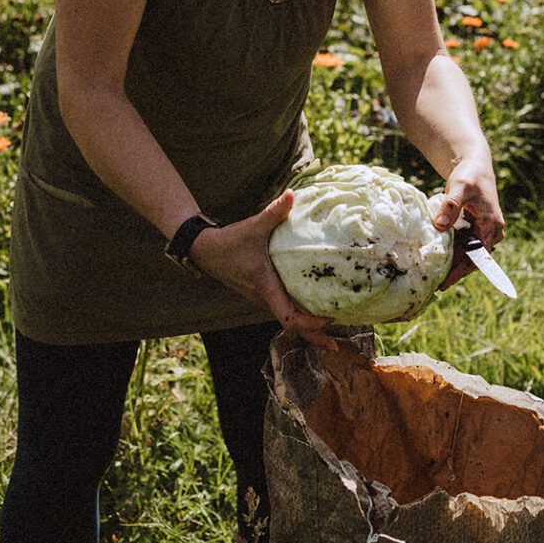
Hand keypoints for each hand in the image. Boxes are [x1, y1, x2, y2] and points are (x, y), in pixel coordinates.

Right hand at [188, 191, 338, 350]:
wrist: (206, 251)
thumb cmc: (229, 242)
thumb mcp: (252, 227)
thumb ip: (274, 213)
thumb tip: (292, 195)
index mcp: (265, 287)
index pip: (288, 318)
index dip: (309, 324)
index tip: (328, 322)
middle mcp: (264, 299)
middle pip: (292, 327)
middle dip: (314, 337)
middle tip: (337, 346)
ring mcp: (263, 299)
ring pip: (288, 321)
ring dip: (308, 329)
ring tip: (333, 330)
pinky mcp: (263, 295)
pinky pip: (284, 311)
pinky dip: (300, 317)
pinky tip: (315, 311)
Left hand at [431, 151, 504, 292]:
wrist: (475, 165)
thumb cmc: (469, 175)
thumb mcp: (459, 186)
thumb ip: (450, 206)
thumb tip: (440, 227)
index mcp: (492, 225)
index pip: (477, 257)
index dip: (460, 271)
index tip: (445, 283)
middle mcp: (491, 232)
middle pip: (472, 259)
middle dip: (455, 271)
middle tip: (433, 284)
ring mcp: (484, 231)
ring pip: (468, 254)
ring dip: (453, 263)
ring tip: (433, 275)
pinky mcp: (475, 229)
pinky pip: (465, 245)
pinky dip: (453, 252)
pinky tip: (437, 258)